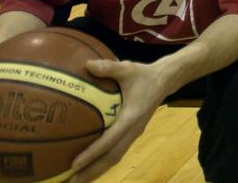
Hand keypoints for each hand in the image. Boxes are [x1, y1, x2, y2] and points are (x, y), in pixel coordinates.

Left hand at [69, 58, 172, 181]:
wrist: (167, 80)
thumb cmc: (145, 75)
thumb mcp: (128, 68)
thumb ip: (108, 67)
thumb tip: (86, 65)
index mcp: (131, 117)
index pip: (109, 140)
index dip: (92, 153)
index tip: (74, 164)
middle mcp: (133, 130)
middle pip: (112, 157)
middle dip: (92, 171)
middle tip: (71, 181)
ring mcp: (134, 133)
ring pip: (115, 157)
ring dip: (97, 170)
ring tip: (78, 180)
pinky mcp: (133, 133)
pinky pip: (117, 152)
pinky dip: (103, 161)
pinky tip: (90, 164)